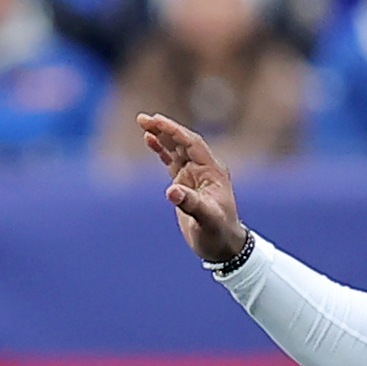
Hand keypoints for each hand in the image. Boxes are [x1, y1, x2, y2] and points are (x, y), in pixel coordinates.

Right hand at [139, 113, 248, 264]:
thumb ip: (191, 204)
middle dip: (165, 128)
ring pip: (176, 149)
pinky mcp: (186, 183)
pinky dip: (161, 150)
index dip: (175, 131)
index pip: (192, 144)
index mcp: (213, 171)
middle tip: (143, 118)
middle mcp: (205, 169)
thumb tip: (171, 191)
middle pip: (183, 141)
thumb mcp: (207, 220)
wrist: (223, 247)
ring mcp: (195, 175)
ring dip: (161, 136)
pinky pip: (172, 160)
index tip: (156, 121)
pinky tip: (150, 140)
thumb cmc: (219, 234)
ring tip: (143, 123)